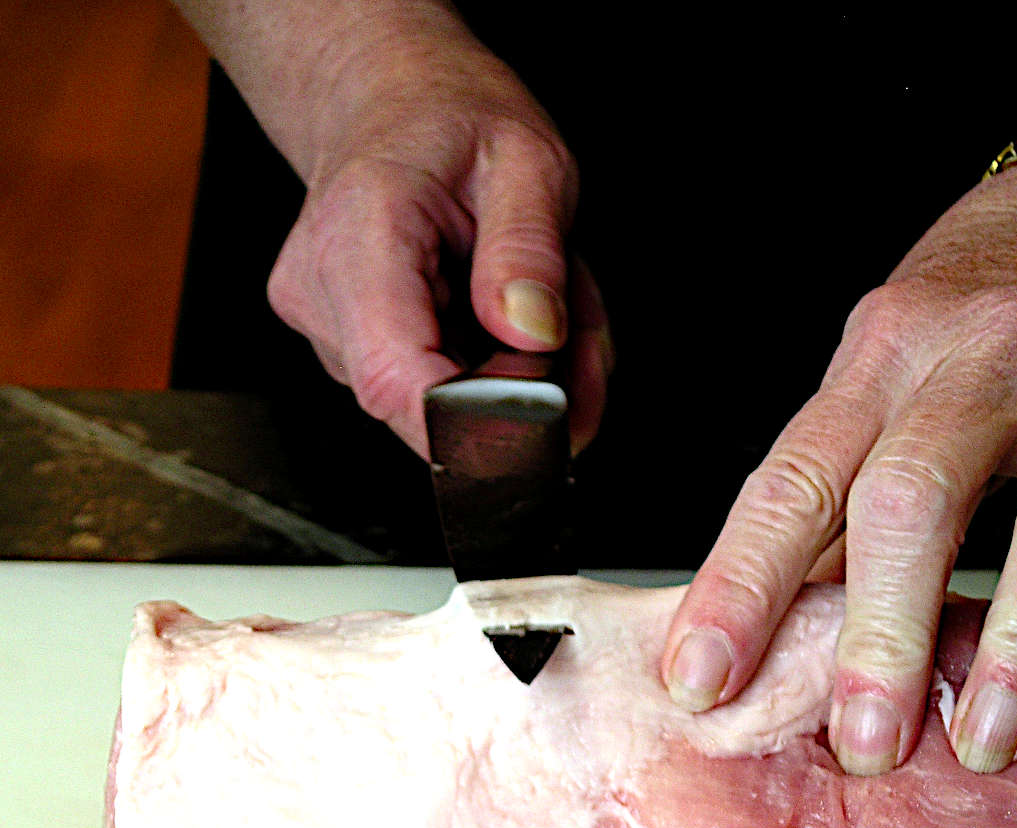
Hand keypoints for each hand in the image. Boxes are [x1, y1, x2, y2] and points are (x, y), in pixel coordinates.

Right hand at [261, 2, 610, 457]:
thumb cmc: (447, 115)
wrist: (382, 95)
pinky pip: (427, 392)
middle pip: (421, 408)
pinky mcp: (342, 348)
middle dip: (516, 394)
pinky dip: (484, 369)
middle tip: (575, 336)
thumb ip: (531, 248)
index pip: (394, 378)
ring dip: (507, 378)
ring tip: (532, 301)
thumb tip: (533, 337)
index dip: (471, 423)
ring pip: (433, 408)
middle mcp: (322, 291)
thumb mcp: (526, 156)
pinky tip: (497, 315)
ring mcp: (325, 328)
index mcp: (359, 234)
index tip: (545, 414)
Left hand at [660, 168, 1016, 774]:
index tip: (698, 682)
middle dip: (875, 635)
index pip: (788, 483)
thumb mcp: (891, 375)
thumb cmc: (981, 305)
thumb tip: (778, 616)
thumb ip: (841, 488)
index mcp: (876, 361)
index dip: (738, 589)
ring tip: (978, 742)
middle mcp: (959, 362)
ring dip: (1003, 647)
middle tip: (858, 744)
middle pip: (899, 503)